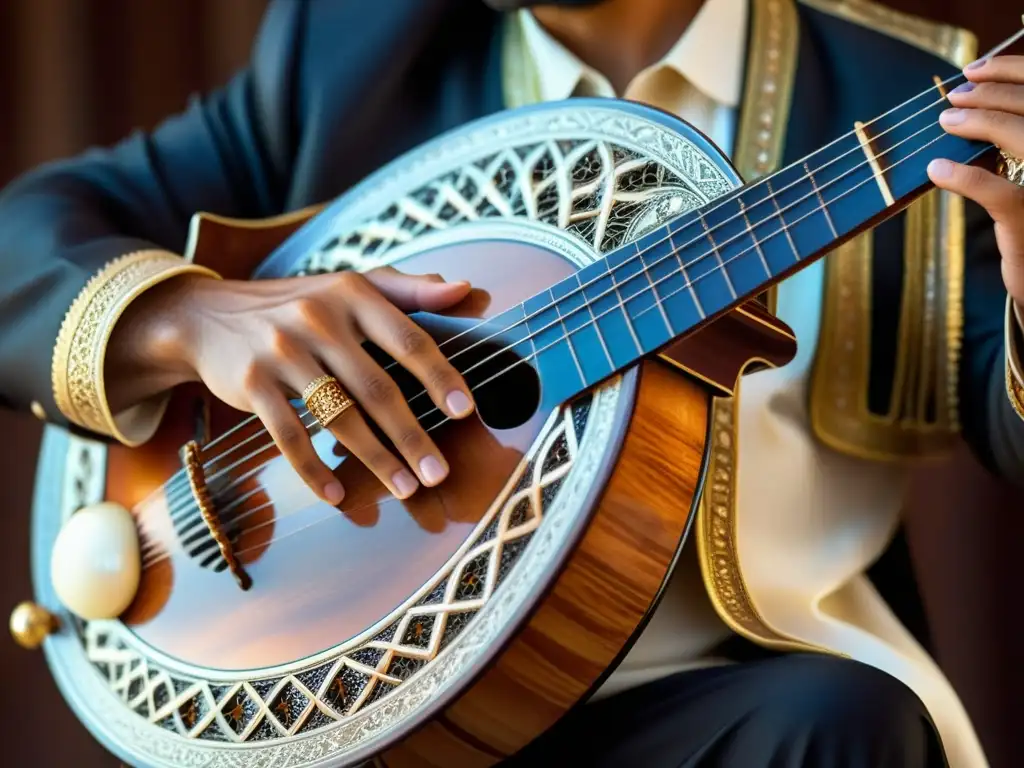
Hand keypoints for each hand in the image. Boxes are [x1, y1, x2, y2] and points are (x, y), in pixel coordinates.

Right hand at [107, 267, 475, 504]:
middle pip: (377, 388)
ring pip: (338, 416)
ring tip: (406, 488)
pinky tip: (337, 495)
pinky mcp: (250, 382)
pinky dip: (313, 469)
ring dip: (376, 459)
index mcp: (352, 294)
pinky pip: (288, 435)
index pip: (407, 339)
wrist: (208, 315)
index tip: (465, 412)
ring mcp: (282, 351)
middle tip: (439, 473)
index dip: (439, 377)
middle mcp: (318, 318)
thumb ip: (408, 289)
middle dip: (412, 436)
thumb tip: (466, 289)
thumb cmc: (298, 304)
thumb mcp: (349, 285)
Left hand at [928, 55, 1023, 306]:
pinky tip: (935, 170)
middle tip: (953, 94)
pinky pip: (997, 193)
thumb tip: (971, 110)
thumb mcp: (1023, 176)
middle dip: (990, 94)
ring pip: (1022, 136)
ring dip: (978, 121)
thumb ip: (1009, 146)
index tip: (975, 69)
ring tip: (945, 119)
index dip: (1012, 72)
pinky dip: (963, 177)